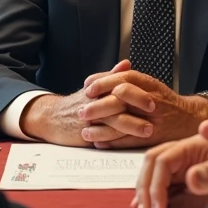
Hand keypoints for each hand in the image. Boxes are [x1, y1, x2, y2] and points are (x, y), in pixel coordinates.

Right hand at [19, 60, 152, 145]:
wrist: (52, 117)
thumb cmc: (77, 102)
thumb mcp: (93, 87)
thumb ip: (111, 76)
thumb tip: (126, 63)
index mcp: (99, 89)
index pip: (120, 86)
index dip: (137, 92)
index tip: (154, 96)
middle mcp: (95, 101)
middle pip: (118, 102)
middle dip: (137, 106)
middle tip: (155, 112)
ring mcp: (91, 119)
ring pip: (113, 121)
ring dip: (132, 126)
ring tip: (148, 130)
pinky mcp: (86, 135)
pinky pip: (104, 138)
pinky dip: (117, 141)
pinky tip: (130, 144)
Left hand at [80, 69, 207, 147]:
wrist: (190, 119)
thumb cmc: (166, 102)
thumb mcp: (151, 85)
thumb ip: (129, 79)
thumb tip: (105, 76)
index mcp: (150, 84)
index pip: (124, 78)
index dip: (103, 81)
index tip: (87, 87)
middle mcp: (151, 99)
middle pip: (121, 98)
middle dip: (98, 105)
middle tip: (81, 110)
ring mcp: (152, 119)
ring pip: (122, 122)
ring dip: (101, 128)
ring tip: (85, 131)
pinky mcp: (152, 138)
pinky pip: (128, 141)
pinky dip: (111, 142)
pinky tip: (98, 143)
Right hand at [132, 120, 207, 207]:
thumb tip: (191, 178)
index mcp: (190, 145)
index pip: (163, 160)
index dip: (157, 184)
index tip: (159, 207)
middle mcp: (181, 154)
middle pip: (151, 163)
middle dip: (145, 187)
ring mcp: (179, 167)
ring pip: (151, 172)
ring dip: (144, 191)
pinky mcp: (180, 180)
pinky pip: (160, 185)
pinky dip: (151, 196)